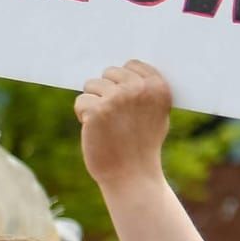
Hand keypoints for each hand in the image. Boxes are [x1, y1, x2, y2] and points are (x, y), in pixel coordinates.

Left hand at [74, 61, 170, 190]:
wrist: (132, 175)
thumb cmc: (143, 145)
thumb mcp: (157, 114)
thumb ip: (145, 91)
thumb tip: (122, 69)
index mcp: (158, 87)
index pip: (131, 65)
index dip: (122, 82)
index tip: (126, 102)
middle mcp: (139, 89)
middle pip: (109, 73)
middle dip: (106, 91)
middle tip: (115, 117)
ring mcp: (117, 98)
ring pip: (91, 85)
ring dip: (94, 104)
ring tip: (107, 125)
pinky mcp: (97, 110)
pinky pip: (81, 101)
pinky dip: (83, 116)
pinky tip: (97, 131)